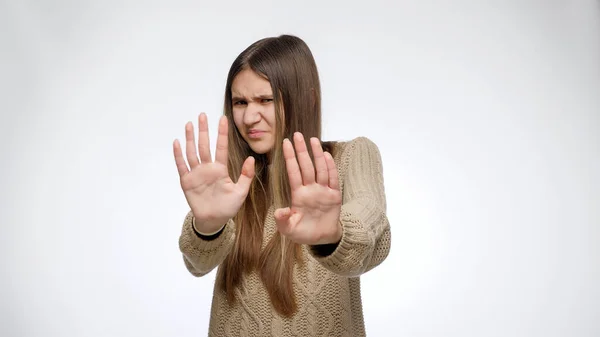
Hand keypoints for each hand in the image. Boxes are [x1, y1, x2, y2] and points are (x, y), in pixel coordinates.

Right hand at [173, 113, 254, 233]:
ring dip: (190, 138)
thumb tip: (251, 158)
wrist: (214, 220)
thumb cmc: (227, 206)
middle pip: (204, 145)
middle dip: (204, 130)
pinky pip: (182, 166)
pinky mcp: (187, 181)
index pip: (221, 147)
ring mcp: (196, 174)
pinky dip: (178, 154)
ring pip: (192, 152)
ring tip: (190, 124)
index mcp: (220, 169)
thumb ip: (246, 176)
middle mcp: (207, 168)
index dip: (222, 133)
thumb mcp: (241, 192)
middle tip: (203, 115)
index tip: (223, 119)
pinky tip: (177, 142)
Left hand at [274, 132, 342, 244]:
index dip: (289, 158)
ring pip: (319, 169)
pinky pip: (333, 179)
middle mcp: (310, 189)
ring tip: (313, 140)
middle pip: (306, 166)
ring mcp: (323, 191)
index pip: (293, 172)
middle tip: (297, 134)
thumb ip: (283, 221)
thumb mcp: (289, 230)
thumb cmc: (303, 233)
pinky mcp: (334, 196)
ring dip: (316, 155)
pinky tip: (327, 156)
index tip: (285, 143)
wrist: (322, 239)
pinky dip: (330, 168)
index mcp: (298, 195)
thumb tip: (279, 211)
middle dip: (301, 150)